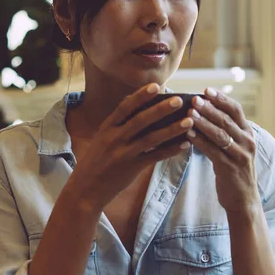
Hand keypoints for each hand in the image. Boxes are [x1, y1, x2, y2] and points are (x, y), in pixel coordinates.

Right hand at [67, 83, 193, 210]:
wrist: (85, 188)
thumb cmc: (96, 160)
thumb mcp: (101, 138)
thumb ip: (117, 123)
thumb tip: (134, 101)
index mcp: (107, 128)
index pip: (125, 107)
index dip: (140, 96)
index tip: (155, 86)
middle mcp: (115, 138)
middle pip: (141, 120)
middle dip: (161, 109)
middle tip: (179, 100)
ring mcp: (124, 154)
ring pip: (152, 138)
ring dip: (172, 129)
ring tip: (189, 121)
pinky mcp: (132, 168)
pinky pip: (155, 157)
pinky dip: (170, 150)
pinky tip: (184, 144)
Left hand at [187, 88, 260, 217]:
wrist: (243, 199)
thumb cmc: (233, 169)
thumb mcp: (234, 147)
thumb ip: (224, 131)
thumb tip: (202, 111)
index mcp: (248, 133)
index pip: (236, 110)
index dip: (221, 99)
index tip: (206, 90)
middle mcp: (247, 142)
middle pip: (227, 121)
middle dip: (209, 109)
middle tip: (193, 99)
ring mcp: (240, 155)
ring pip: (221, 135)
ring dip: (204, 123)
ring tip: (189, 114)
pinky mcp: (231, 168)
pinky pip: (213, 152)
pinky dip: (200, 142)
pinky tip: (188, 135)